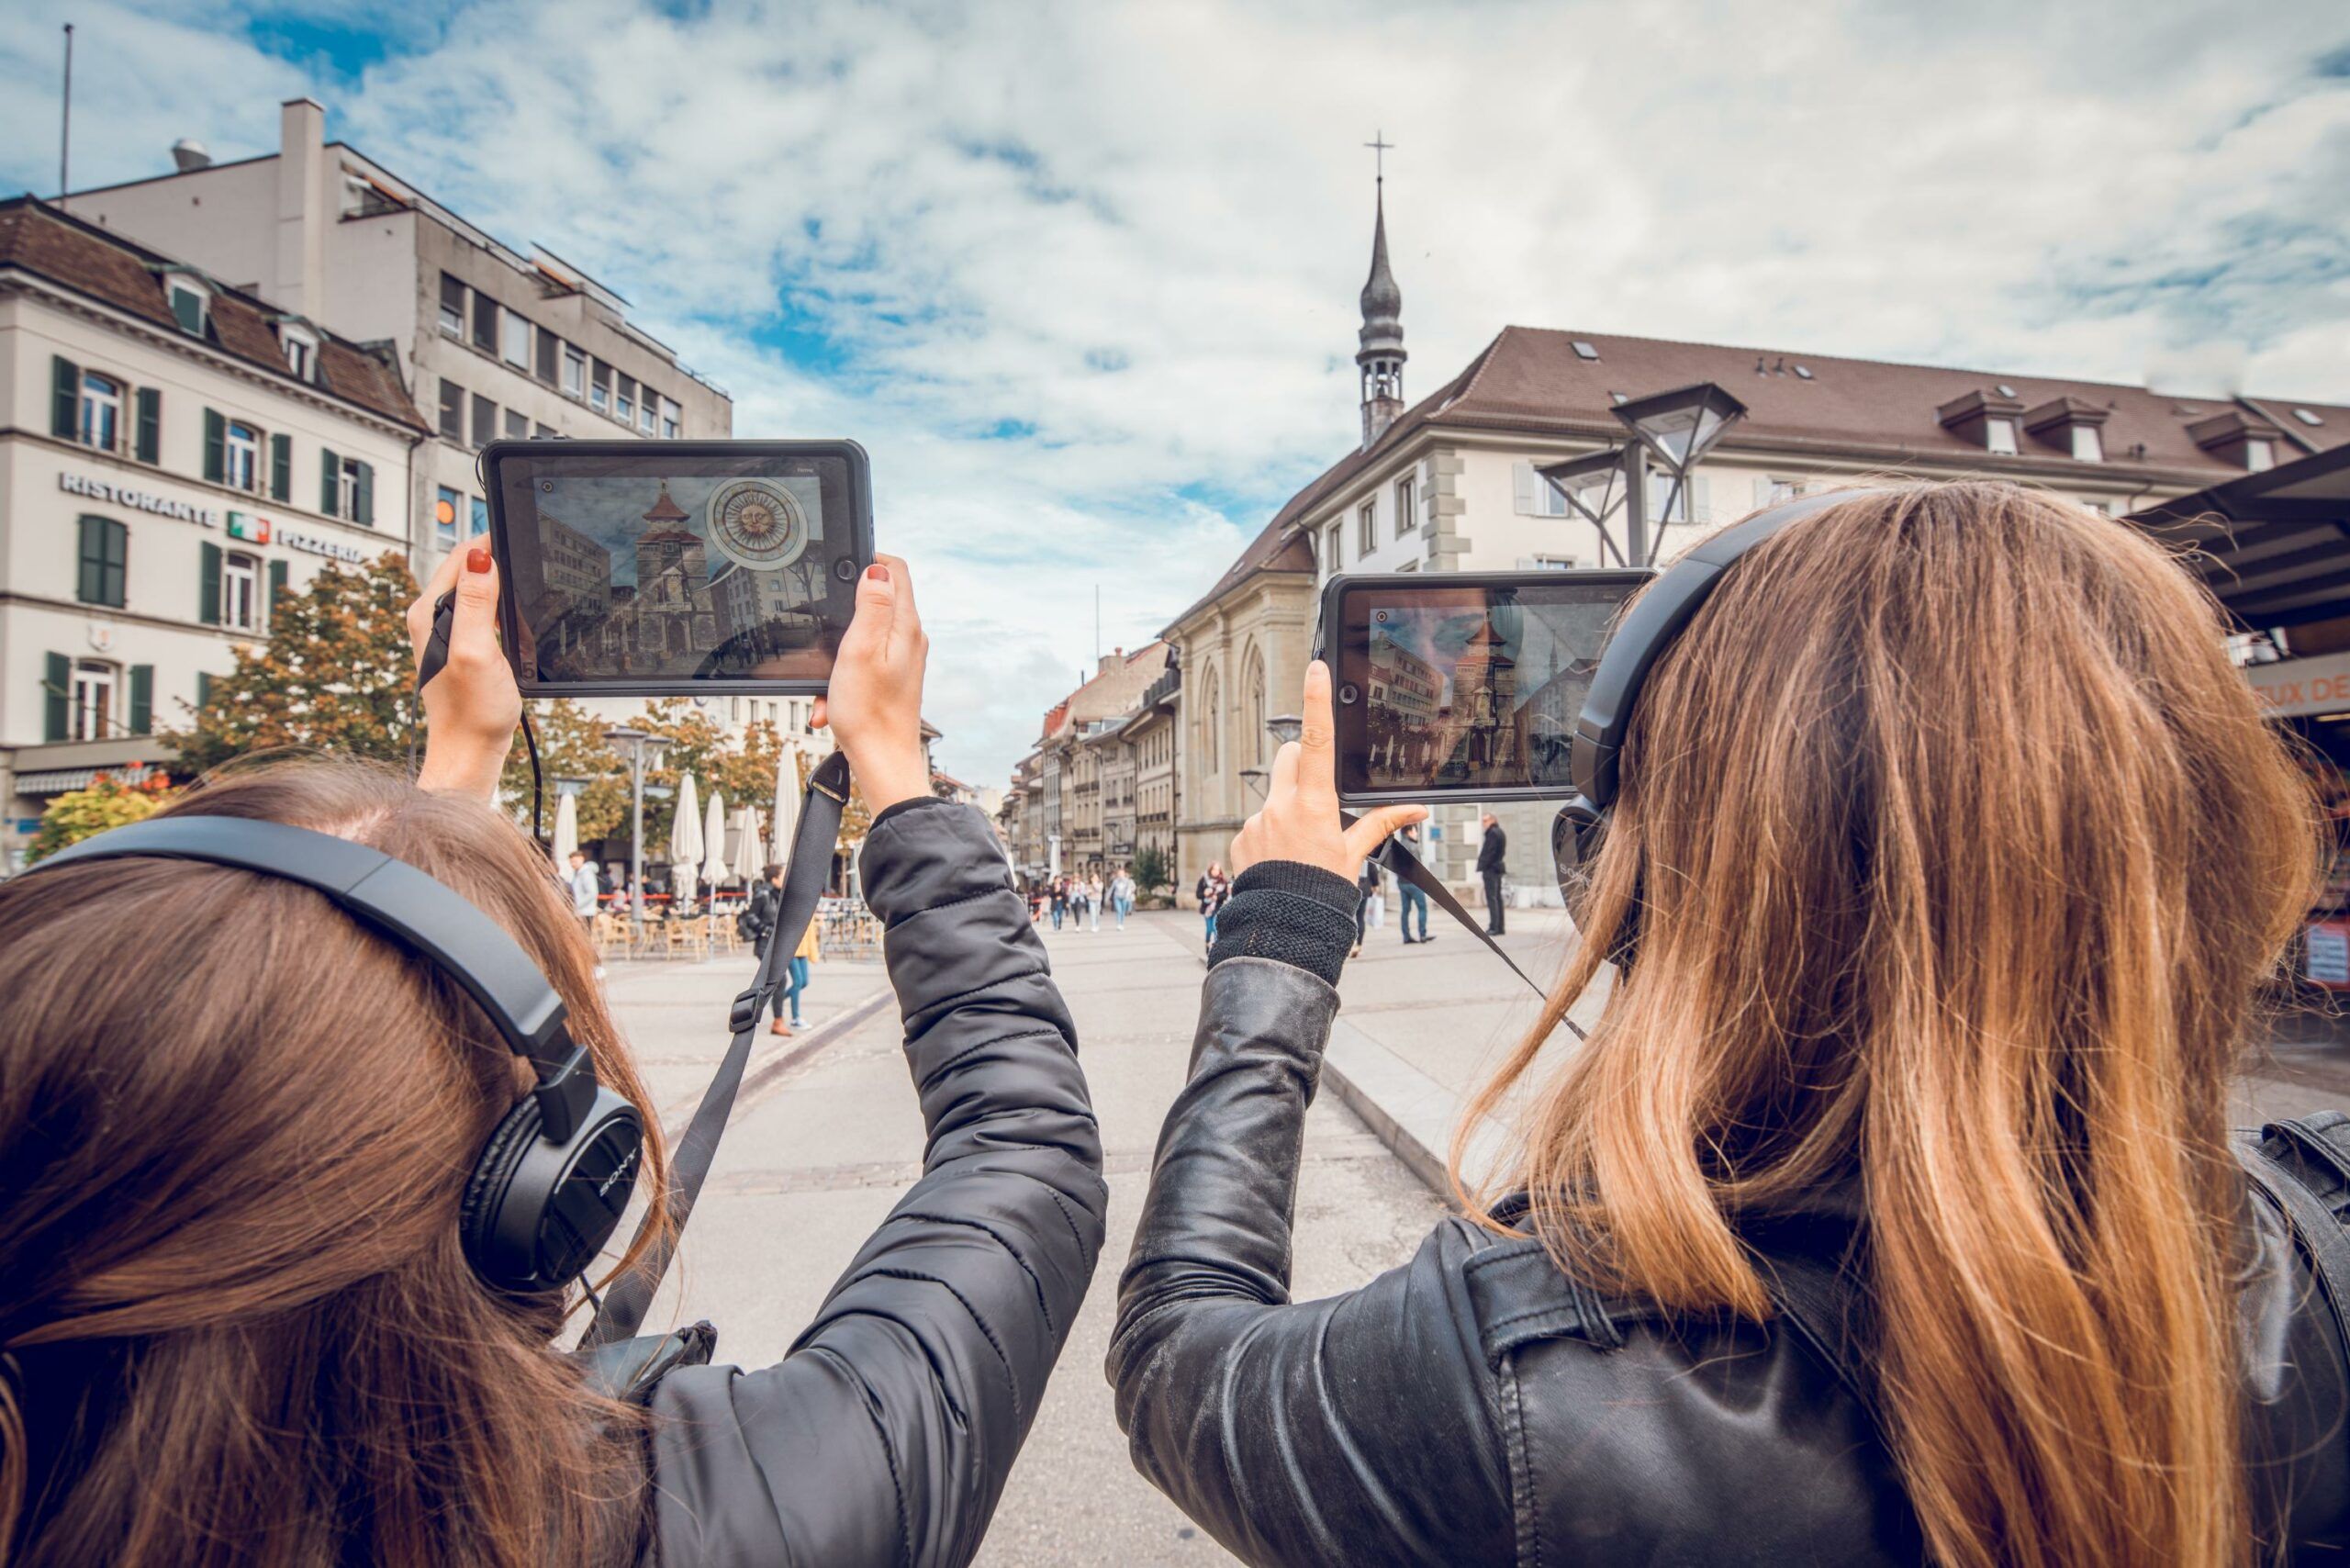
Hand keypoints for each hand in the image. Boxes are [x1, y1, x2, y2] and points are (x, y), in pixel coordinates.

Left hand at [410, 544, 519, 802]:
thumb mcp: (477, 651)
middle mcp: (431, 617)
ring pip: (477, 589)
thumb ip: (475, 602)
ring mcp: (445, 631)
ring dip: (502, 587)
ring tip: (525, 595)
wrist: (471, 750)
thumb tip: (480, 556)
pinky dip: (502, 610)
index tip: (522, 541)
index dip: (492, 544)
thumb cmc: (473, 710)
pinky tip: (515, 623)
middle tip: (530, 571)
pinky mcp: (460, 645)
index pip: (461, 555)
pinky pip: (483, 611)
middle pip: (469, 569)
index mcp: (429, 611)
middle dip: (499, 564)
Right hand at [811, 555, 930, 812]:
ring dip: (836, 654)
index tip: (840, 570)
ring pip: (862, 636)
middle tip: (823, 632)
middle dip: (843, 613)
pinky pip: (859, 665)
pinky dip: (840, 678)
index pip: (896, 570)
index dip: (867, 560)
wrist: (881, 762)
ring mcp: (902, 659)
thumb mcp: (861, 649)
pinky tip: (829, 703)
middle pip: (877, 600)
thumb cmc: (868, 712)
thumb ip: (872, 606)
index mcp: (905, 626)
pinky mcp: (891, 678)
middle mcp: (910, 638)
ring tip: (826, 682)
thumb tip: (877, 569)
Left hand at [1229, 661, 1425, 879]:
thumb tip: (1416, 810)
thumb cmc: (1321, 893)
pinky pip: (1257, 822)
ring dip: (1288, 806)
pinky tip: (1281, 858)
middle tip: (1319, 792)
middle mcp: (1280, 806)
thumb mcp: (1353, 856)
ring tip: (1301, 845)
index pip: (1317, 741)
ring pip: (1275, 794)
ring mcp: (1256, 821)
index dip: (1317, 701)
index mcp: (1313, 805)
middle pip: (1290, 756)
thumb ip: (1380, 825)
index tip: (1316, 670)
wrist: (1281, 929)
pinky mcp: (1240, 837)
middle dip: (1304, 761)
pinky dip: (1271, 833)